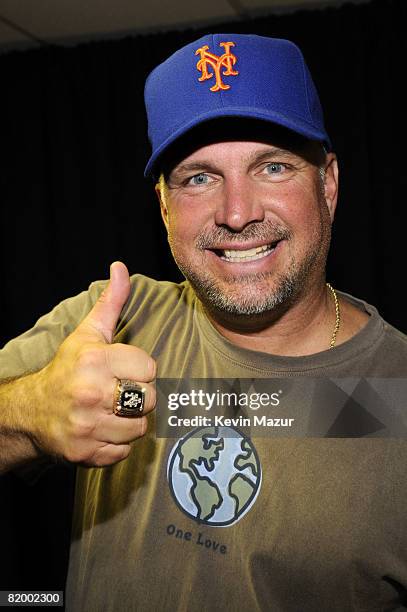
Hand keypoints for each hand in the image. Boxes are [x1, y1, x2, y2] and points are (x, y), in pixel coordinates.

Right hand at [31, 262, 155, 466]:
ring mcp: (87, 426)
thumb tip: (120, 267)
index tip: (123, 370)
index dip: (139, 370)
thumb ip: (110, 302)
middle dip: (138, 396)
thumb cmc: (68, 369)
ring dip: (129, 422)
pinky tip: (102, 429)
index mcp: (95, 361)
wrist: (32, 411)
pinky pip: (123, 452)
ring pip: (139, 428)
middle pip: (148, 399)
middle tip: (118, 392)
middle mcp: (90, 394)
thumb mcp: (88, 333)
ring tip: (111, 411)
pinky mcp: (85, 453)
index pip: (150, 369)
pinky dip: (116, 444)